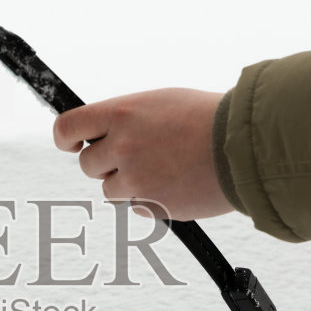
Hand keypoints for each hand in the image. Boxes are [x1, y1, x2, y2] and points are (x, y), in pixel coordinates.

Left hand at [52, 89, 232, 219]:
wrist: (244, 147)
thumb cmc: (208, 119)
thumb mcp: (160, 103)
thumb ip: (127, 119)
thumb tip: (105, 134)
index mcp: (120, 114)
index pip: (67, 128)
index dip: (66, 139)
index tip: (73, 144)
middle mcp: (121, 147)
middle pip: (88, 165)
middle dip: (107, 163)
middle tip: (137, 155)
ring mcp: (135, 180)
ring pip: (111, 190)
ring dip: (129, 184)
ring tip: (164, 168)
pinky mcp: (152, 206)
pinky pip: (137, 207)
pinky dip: (151, 200)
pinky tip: (176, 182)